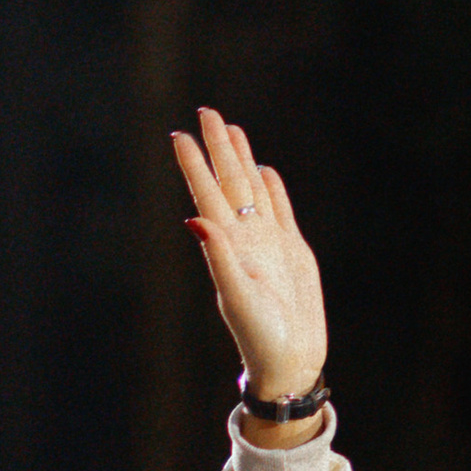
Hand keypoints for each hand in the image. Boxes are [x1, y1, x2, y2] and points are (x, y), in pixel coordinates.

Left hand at [171, 108, 326, 422]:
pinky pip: (278, 208)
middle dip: (218, 148)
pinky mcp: (290, 249)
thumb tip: (195, 219)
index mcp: (227, 248)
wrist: (289, 359)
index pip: (206, 195)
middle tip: (207, 112)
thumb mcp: (238, 297)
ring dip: (240, 160)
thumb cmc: (261, 337)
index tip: (180, 135)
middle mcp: (243, 240)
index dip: (194, 165)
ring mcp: (266, 243)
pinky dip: (270, 187)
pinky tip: (263, 169)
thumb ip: (218, 258)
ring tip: (231, 130)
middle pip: (229, 183)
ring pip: (252, 189)